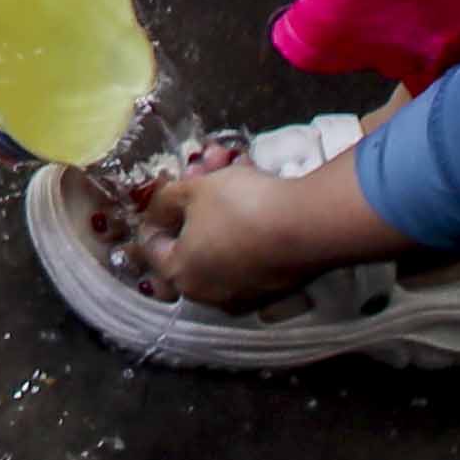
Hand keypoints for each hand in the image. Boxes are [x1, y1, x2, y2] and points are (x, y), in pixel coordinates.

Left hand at [106, 159, 353, 316]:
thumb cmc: (238, 207)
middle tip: (204, 168)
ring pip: (221, 241)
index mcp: (180, 274)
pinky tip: (255, 188)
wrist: (307, 227)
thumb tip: (157, 209)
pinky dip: (246, 222)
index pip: (152, 244)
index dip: (155, 211)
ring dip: (222, 204)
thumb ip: (165, 200)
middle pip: (191, 239)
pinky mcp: (273, 287)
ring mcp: (243, 293)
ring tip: (232, 165)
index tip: (166, 187)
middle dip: (195, 200)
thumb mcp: (193, 191)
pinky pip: (248, 250)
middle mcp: (208, 293)